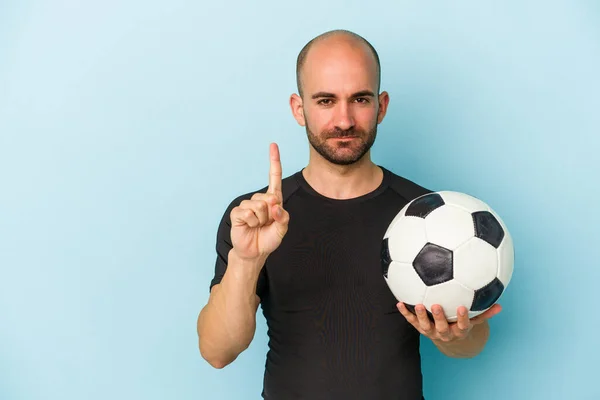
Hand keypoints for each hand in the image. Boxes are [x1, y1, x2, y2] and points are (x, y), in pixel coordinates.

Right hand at [230, 143, 289, 260]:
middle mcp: (260, 200)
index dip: (274, 161)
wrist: (255, 252)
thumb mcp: (282, 229)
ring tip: (258, 226)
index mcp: (273, 200)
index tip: (273, 145)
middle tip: (266, 224)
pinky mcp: (238, 213)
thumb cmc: (268, 239)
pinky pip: (247, 213)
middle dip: (271, 214)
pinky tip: (249, 226)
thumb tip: (274, 205)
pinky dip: (251, 222)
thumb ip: (283, 217)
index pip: (274, 178)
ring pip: (259, 206)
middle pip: (268, 198)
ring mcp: (247, 205)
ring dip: (261, 220)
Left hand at [397, 302, 501, 341]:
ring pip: (425, 326)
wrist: (448, 340)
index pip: (462, 325)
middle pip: (442, 327)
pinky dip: (405, 313)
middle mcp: (444, 333)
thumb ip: (484, 313)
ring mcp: (431, 331)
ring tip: (418, 305)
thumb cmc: (461, 324)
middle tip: (436, 305)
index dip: (462, 318)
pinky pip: (412, 321)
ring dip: (421, 316)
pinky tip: (399, 303)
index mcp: (458, 330)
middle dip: (439, 317)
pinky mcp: (420, 328)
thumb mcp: (473, 321)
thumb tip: (500, 306)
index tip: (463, 307)